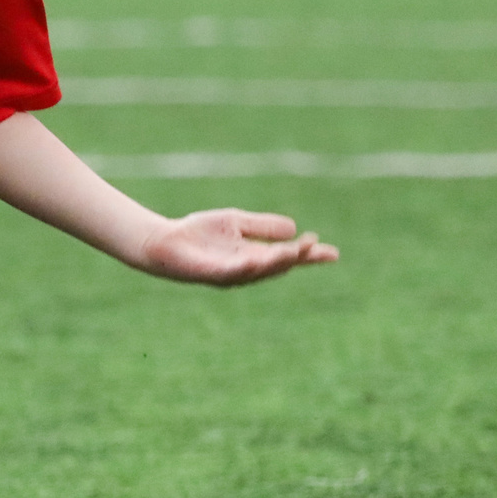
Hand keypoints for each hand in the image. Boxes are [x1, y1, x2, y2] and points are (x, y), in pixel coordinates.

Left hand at [137, 210, 336, 287]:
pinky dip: (245, 268)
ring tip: (296, 252)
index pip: (287, 257)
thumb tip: (294, 229)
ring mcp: (230, 273)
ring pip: (259, 270)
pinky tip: (256, 261)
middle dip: (297, 258)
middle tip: (315, 248)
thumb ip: (262, 227)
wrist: (164, 242)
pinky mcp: (211, 273)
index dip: (308, 256)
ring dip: (277, 261)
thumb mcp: (236, 223)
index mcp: (254, 256)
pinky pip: (231, 272)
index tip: (332, 253)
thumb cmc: (198, 233)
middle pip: (278, 265)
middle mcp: (246, 269)